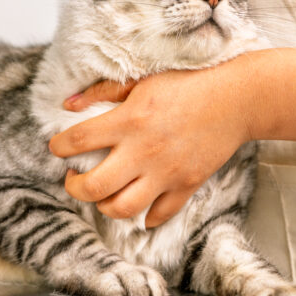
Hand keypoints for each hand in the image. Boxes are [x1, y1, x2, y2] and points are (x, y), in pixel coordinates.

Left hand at [48, 62, 253, 227]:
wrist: (238, 98)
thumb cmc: (189, 82)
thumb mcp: (142, 78)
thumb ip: (102, 91)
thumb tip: (67, 104)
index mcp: (129, 120)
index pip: (77, 141)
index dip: (58, 147)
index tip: (57, 148)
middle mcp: (144, 151)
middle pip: (94, 187)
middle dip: (74, 187)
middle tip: (74, 178)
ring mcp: (166, 173)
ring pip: (122, 209)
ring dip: (104, 205)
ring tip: (102, 192)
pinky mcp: (186, 185)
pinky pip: (159, 215)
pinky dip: (144, 217)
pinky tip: (138, 207)